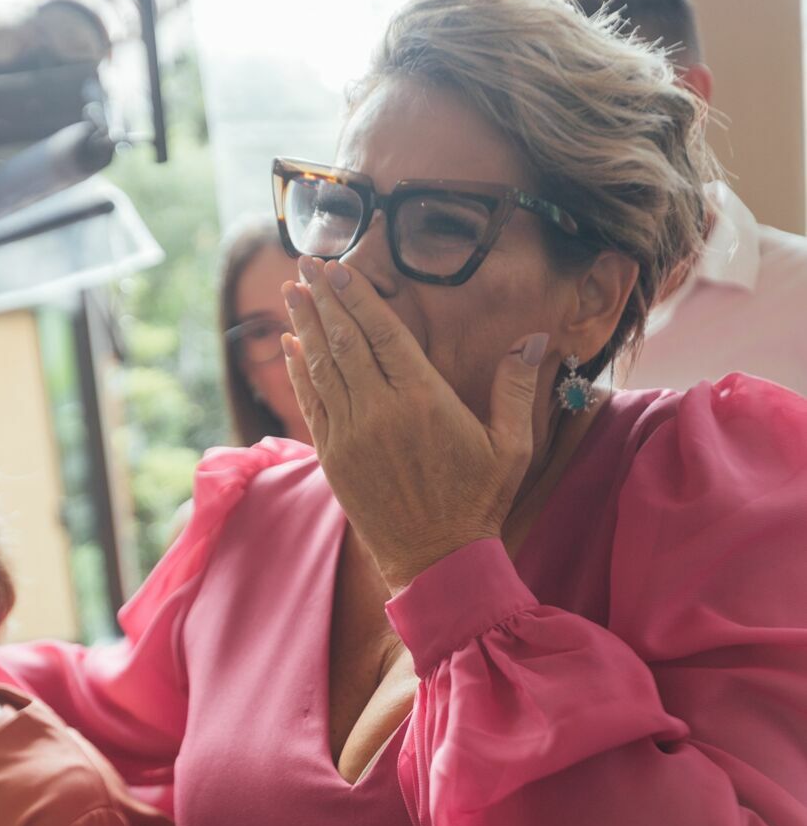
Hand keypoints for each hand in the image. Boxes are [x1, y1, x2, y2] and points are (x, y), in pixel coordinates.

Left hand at [282, 258, 548, 591]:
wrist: (436, 562)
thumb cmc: (478, 502)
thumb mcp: (512, 446)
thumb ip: (517, 389)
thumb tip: (533, 339)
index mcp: (423, 400)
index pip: (382, 333)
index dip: (357, 297)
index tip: (336, 267)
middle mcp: (380, 411)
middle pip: (344, 341)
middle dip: (322, 300)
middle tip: (304, 264)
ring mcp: (351, 435)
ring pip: (322, 368)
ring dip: (305, 327)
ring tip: (292, 293)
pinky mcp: (333, 458)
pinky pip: (312, 403)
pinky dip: (299, 372)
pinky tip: (291, 347)